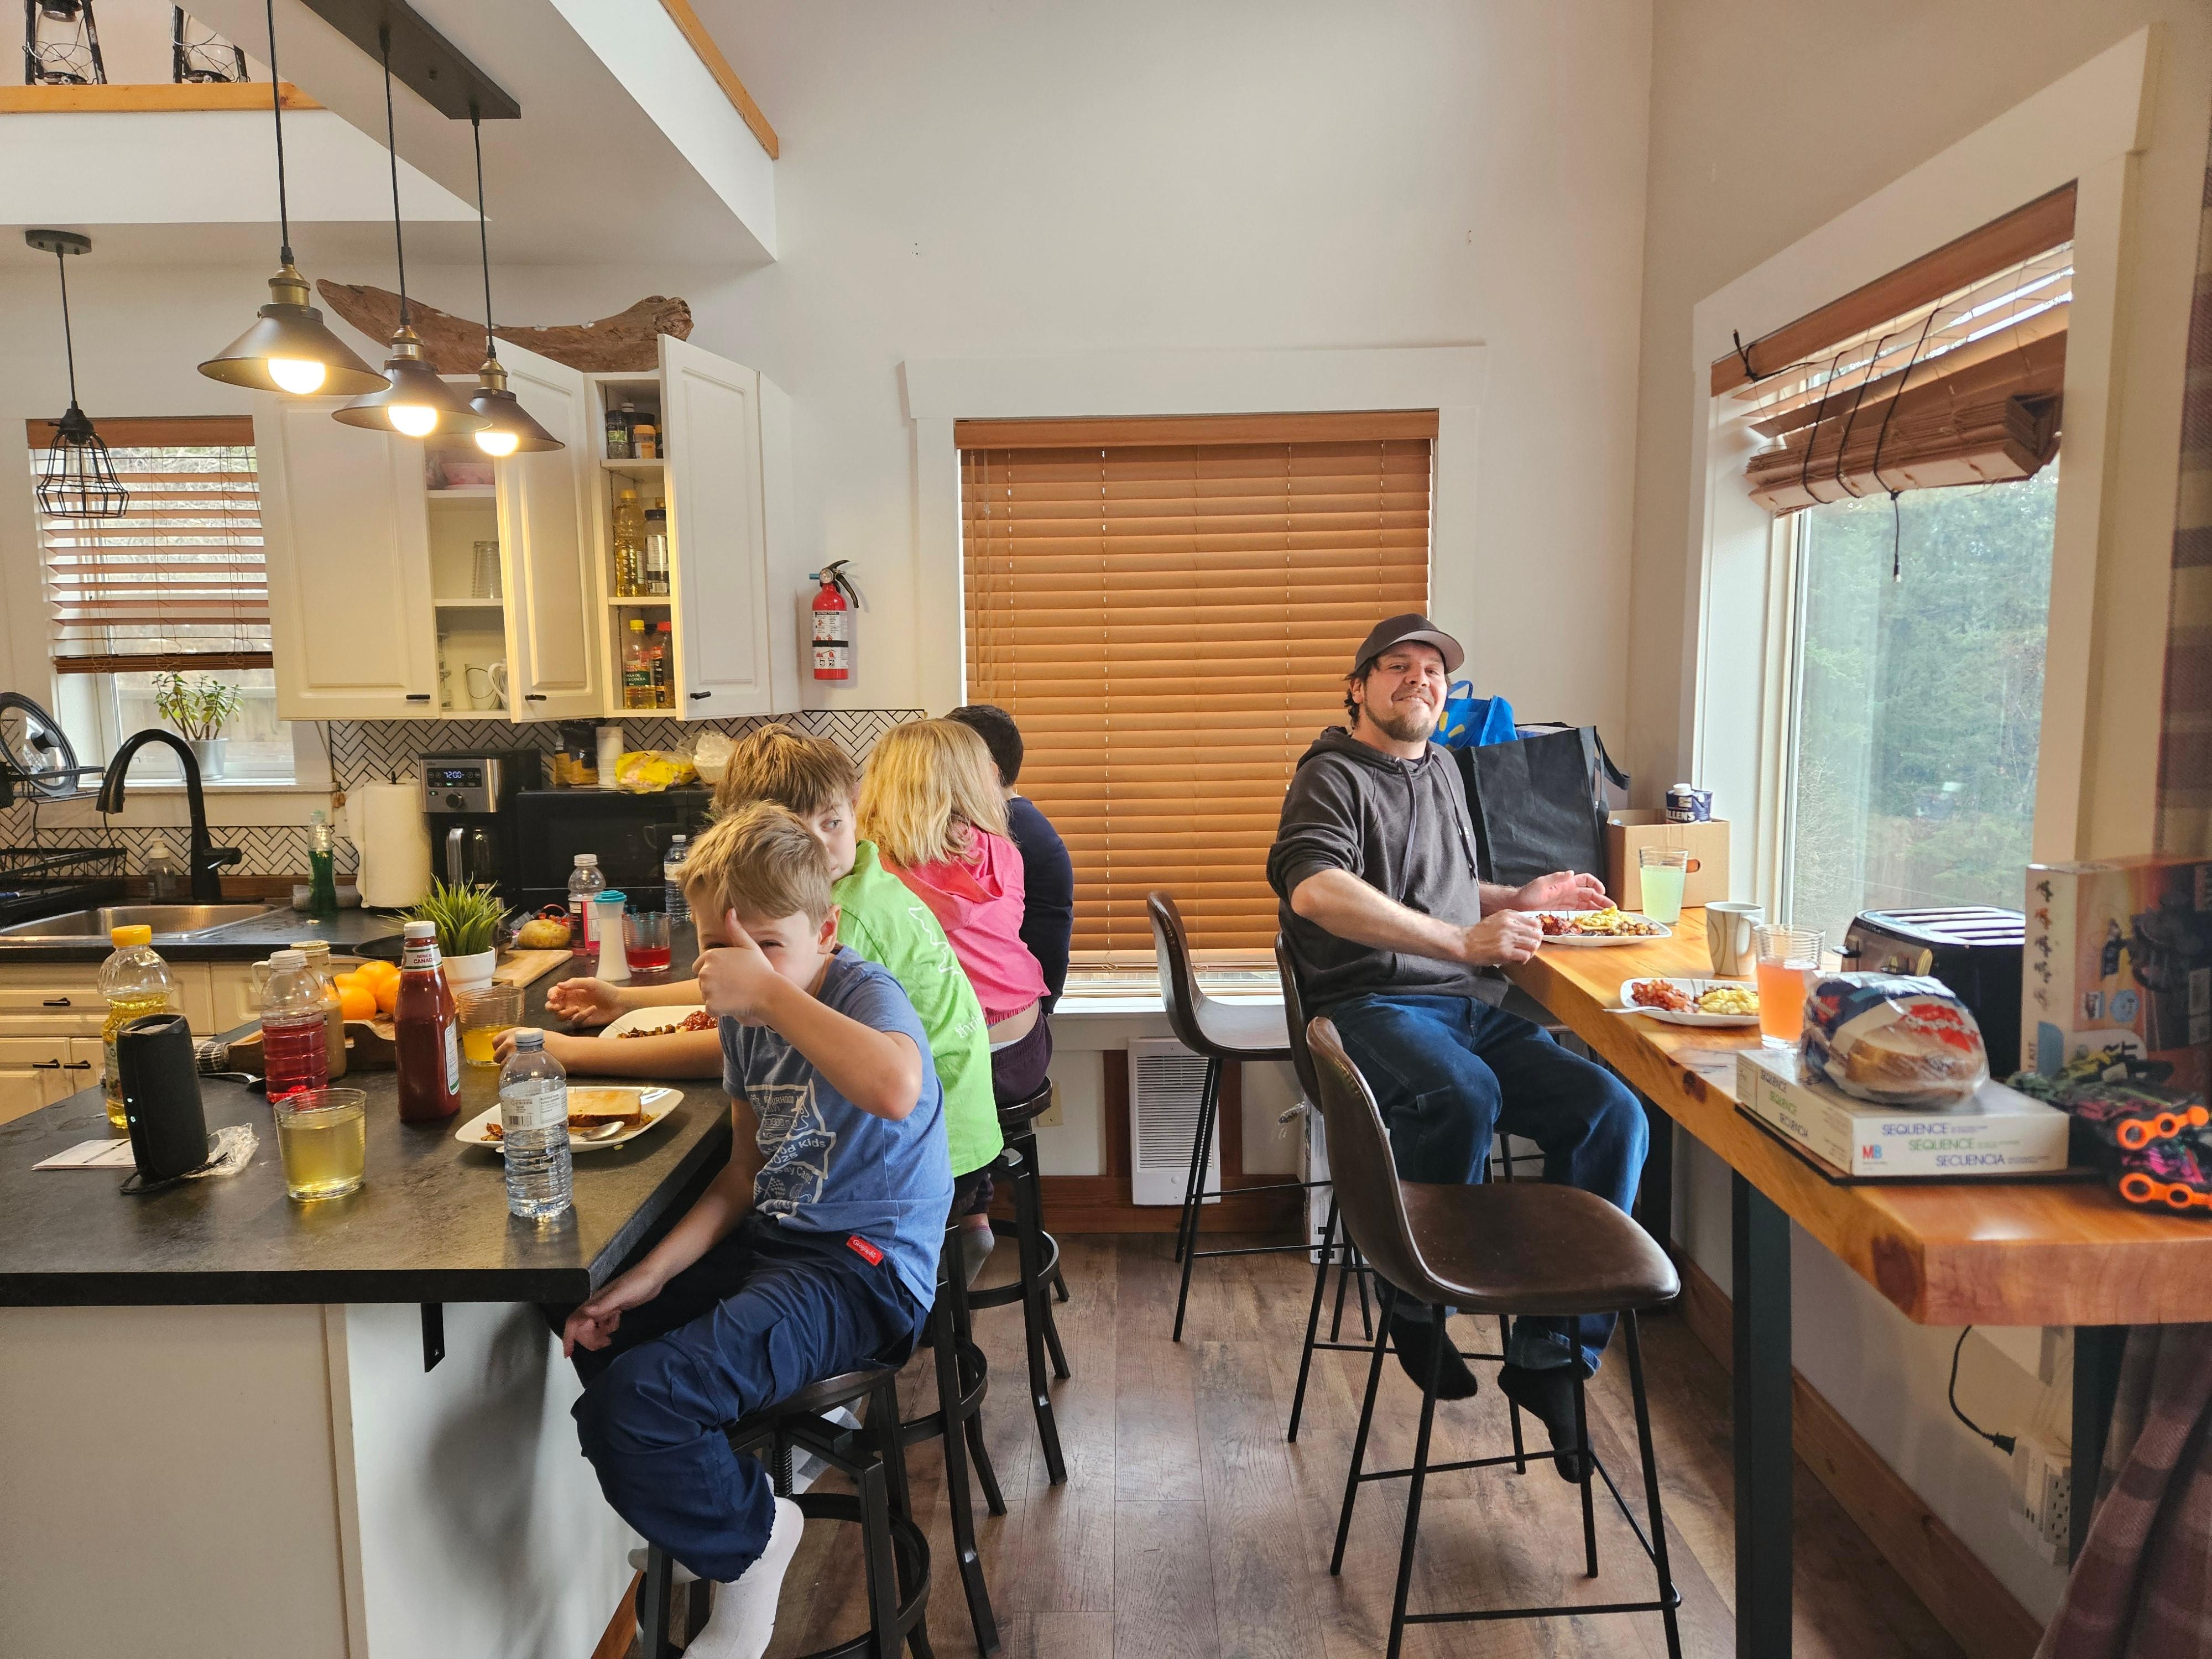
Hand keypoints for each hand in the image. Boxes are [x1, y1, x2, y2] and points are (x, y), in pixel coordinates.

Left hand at [493, 1026, 585, 1066]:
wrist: (566, 1052)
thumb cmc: (555, 1042)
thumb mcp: (536, 1035)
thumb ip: (522, 1039)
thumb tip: (515, 1047)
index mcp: (514, 1032)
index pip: (496, 1041)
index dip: (500, 1048)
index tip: (506, 1052)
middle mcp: (510, 1043)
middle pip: (496, 1056)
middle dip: (503, 1060)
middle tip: (515, 1063)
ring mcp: (512, 1056)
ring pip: (502, 1067)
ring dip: (509, 1069)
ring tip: (521, 1070)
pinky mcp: (517, 1069)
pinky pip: (509, 1074)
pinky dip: (514, 1075)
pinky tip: (523, 1074)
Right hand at [545, 978, 622, 1026]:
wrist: (620, 1003)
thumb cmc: (606, 990)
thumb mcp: (590, 983)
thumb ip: (574, 983)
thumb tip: (558, 985)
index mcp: (570, 991)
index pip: (553, 993)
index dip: (551, 995)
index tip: (555, 997)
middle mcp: (569, 1002)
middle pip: (551, 1007)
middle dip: (551, 1007)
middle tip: (558, 1006)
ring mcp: (574, 1013)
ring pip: (559, 1017)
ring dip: (565, 1013)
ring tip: (577, 1008)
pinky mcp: (581, 1022)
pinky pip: (574, 1022)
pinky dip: (581, 1016)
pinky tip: (592, 1009)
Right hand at [562, 1265, 662, 1356]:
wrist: (654, 1275)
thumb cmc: (638, 1282)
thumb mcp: (621, 1294)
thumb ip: (603, 1304)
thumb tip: (585, 1312)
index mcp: (595, 1301)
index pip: (574, 1321)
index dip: (569, 1337)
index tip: (568, 1353)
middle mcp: (597, 1305)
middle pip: (583, 1327)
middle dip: (589, 1339)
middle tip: (605, 1343)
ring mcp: (607, 1307)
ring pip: (593, 1327)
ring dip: (598, 1336)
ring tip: (611, 1337)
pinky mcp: (616, 1309)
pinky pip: (604, 1323)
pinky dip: (608, 1328)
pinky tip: (618, 1323)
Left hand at [695, 912, 784, 1026]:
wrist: (769, 992)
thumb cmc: (761, 969)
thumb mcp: (749, 946)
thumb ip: (736, 930)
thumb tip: (730, 910)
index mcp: (711, 956)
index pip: (699, 966)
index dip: (714, 972)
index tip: (729, 976)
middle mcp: (705, 971)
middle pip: (702, 982)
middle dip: (714, 985)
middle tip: (735, 986)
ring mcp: (707, 989)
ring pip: (706, 995)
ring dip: (717, 997)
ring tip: (736, 995)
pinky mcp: (711, 1005)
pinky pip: (710, 1009)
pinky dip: (720, 1010)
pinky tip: (734, 1005)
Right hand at [1461, 909, 1542, 966]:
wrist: (1464, 943)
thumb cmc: (1479, 933)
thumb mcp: (1496, 919)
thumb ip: (1512, 920)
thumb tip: (1530, 928)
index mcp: (1508, 915)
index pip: (1535, 921)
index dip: (1536, 931)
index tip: (1531, 936)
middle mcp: (1510, 925)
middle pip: (1537, 934)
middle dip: (1535, 942)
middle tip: (1529, 947)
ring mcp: (1507, 938)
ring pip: (1533, 945)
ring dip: (1531, 952)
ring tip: (1523, 954)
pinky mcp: (1505, 952)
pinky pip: (1525, 955)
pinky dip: (1524, 959)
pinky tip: (1517, 960)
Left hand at [1514, 871, 1608, 912]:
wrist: (1517, 906)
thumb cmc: (1528, 893)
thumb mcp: (1541, 883)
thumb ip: (1556, 878)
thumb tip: (1571, 873)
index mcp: (1565, 884)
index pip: (1585, 880)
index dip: (1595, 884)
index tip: (1602, 891)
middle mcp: (1568, 893)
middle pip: (1590, 895)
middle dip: (1601, 901)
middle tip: (1612, 909)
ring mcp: (1567, 904)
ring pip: (1586, 905)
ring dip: (1597, 910)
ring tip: (1607, 917)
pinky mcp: (1563, 914)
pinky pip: (1578, 914)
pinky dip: (1587, 917)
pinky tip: (1593, 922)